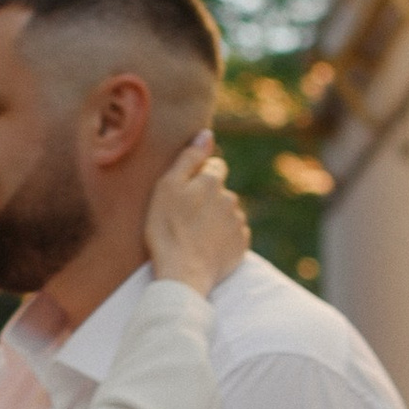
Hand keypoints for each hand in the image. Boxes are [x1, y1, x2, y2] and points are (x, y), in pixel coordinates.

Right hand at [144, 129, 249, 296]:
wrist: (182, 274)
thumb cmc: (167, 230)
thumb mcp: (167, 188)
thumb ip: (189, 158)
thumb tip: (206, 134)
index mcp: (212, 182)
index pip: (215, 166)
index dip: (199, 177)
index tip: (185, 194)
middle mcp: (231, 198)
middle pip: (221, 191)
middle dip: (208, 199)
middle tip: (186, 218)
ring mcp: (238, 222)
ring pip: (228, 212)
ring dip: (215, 219)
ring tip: (194, 235)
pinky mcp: (242, 245)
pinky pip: (233, 234)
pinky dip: (222, 238)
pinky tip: (205, 248)